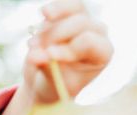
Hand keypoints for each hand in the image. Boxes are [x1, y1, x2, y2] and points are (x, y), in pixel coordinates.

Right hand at [0, 0, 111, 114]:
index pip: (88, 42)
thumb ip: (48, 69)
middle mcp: (99, 35)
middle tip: (34, 50)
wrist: (49, 76)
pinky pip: (64, 3)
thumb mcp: (55, 83)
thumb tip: (35, 56)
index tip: (49, 55)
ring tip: (33, 43)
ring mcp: (87, 21)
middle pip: (79, 23)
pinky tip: (43, 14)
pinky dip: (52, 9)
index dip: (67, 47)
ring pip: (71, 9)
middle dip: (54, 36)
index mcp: (103, 54)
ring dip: (49, 24)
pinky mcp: (72, 12)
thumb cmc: (59, 83)